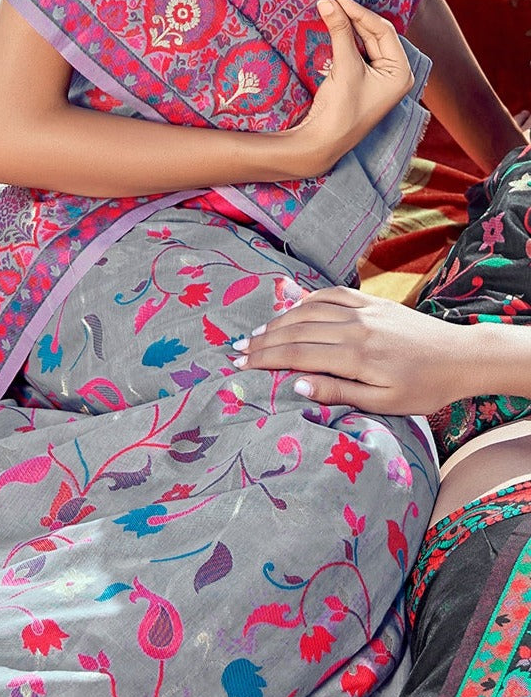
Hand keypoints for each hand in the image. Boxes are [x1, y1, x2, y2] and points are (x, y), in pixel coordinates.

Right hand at [231, 287, 472, 414]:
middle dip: (262, 341)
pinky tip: (292, 309)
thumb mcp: (384, 402)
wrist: (460, 356)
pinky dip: (306, 300)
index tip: (239, 366)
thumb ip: (339, 392)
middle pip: (296, 331)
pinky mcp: (372, 301)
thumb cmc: (425, 387)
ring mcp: (362, 310)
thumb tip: (296, 386)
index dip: (264, 359)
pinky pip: (331, 295)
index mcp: (355, 355)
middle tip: (236, 351)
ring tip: (255, 334)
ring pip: (308, 310)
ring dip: (278, 321)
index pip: (297, 354)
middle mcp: (354, 327)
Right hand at [284, 0, 414, 178]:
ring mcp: (379, 79)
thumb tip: (328, 2)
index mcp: (401, 72)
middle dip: (355, 19)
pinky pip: (357, 53)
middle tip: (333, 1)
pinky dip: (345, 40)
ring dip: (349, 27)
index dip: (361, 13)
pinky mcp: (363, 82)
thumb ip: (339, 31)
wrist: (323, 142)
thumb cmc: (342, 109)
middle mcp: (395, 74)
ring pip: (365, 43)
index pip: (384, 31)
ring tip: (331, 10)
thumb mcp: (344, 66)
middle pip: (376, 36)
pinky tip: (334, 27)